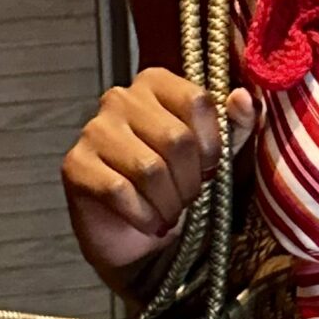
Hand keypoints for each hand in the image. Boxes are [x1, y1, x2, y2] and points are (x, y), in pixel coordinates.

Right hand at [61, 71, 256, 279]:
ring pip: (149, 168)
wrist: (137, 234)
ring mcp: (94, 129)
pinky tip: (148, 222)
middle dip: (191, 181)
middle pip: (175, 138)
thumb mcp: (215, 154)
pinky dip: (144, 216)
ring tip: (169, 212)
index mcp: (155, 84)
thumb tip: (242, 98)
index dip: (211, 144)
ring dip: (169, 203)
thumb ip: (235, 125)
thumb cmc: (176, 184)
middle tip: (187, 198)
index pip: (197, 101)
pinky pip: (119, 191)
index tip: (209, 167)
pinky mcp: (75, 165)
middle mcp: (121, 97)